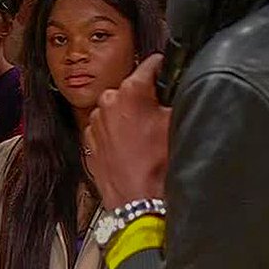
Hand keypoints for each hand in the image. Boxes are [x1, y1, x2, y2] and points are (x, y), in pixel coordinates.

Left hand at [85, 54, 169, 208]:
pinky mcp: (90, 141)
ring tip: (144, 138)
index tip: (167, 72)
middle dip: (145, 98)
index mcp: (131, 91)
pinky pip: (106, 127)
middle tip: (158, 117)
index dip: (163, 68)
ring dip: (129, 116)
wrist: (140, 205)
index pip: (150, 64)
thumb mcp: (177, 123)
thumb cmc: (158, 169)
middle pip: (132, 88)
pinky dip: (116, 133)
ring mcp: (96, 122)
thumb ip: (175, 97)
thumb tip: (177, 86)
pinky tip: (130, 148)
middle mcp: (108, 101)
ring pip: (117, 108)